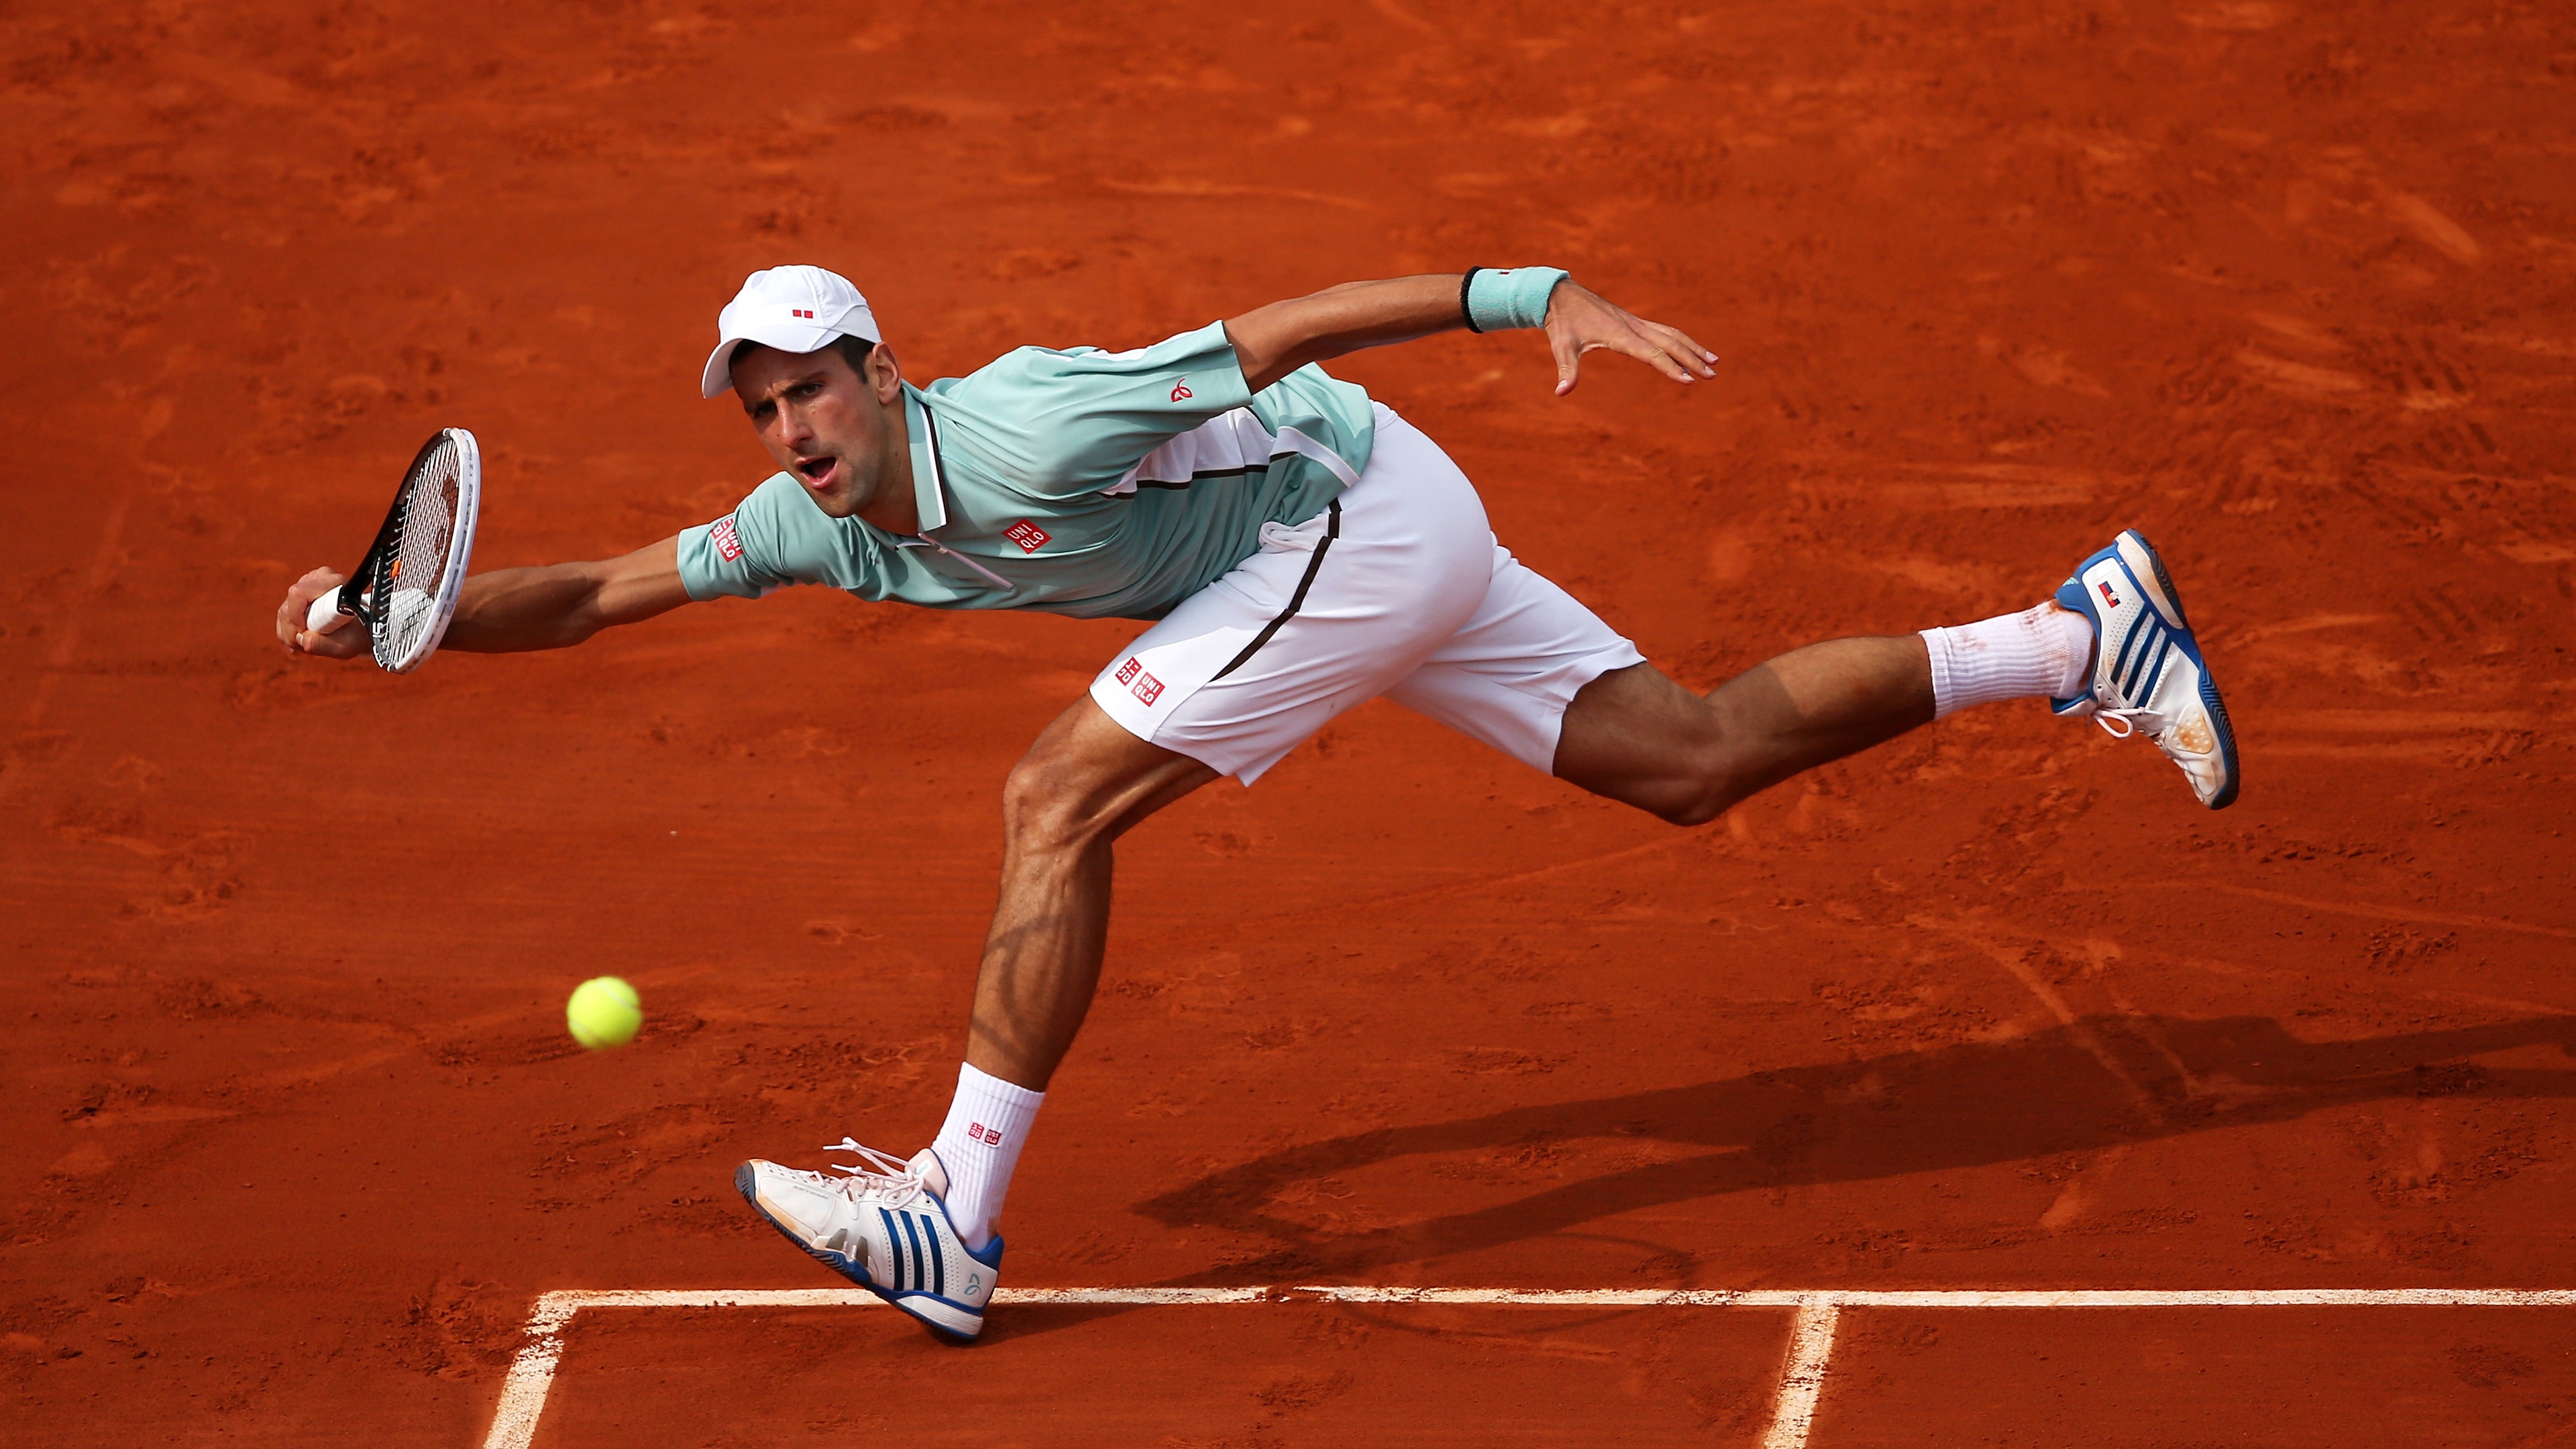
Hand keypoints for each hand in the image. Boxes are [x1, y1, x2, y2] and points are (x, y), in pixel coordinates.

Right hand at [277, 566, 368, 658]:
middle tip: (312, 640)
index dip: (298, 618)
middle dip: (295, 631)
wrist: (359, 629)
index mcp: (334, 582)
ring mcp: (305, 584)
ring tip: (314, 639)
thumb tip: (303, 640)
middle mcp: (318, 578)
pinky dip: (290, 632)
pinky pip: (282, 617)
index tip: (311, 631)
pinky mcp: (297, 594)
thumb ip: (324, 644)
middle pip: (287, 607)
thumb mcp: (346, 645)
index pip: (298, 593)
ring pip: (283, 613)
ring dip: (293, 634)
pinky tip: (307, 636)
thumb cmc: (357, 635)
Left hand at [1543, 282, 1718, 395]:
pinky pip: (1664, 330)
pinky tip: (1689, 349)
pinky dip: (1680, 340)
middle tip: (1712, 375)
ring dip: (1693, 347)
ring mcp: (1635, 322)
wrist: (1561, 295)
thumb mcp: (1561, 346)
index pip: (1651, 353)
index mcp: (1620, 334)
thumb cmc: (1562, 322)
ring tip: (1714, 361)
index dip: (1670, 367)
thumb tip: (1561, 391)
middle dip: (1692, 359)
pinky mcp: (1634, 321)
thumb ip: (1566, 369)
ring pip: (1672, 334)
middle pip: (1670, 343)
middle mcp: (1633, 326)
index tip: (1687, 380)